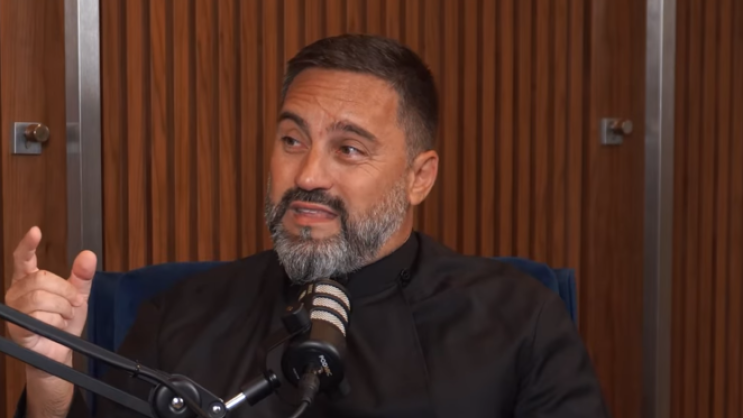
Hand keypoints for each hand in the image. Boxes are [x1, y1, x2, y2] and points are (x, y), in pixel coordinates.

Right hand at [4, 226, 96, 366]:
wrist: (61, 351)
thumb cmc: (64, 323)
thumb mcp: (77, 296)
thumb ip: (81, 277)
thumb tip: (88, 255)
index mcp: (29, 282)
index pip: (23, 259)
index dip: (27, 245)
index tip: (35, 231)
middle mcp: (17, 293)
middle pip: (42, 278)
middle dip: (66, 292)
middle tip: (73, 304)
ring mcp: (14, 311)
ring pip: (42, 298)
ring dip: (62, 309)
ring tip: (63, 317)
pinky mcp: (16, 327)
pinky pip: (39, 317)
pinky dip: (56, 322)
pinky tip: (55, 327)